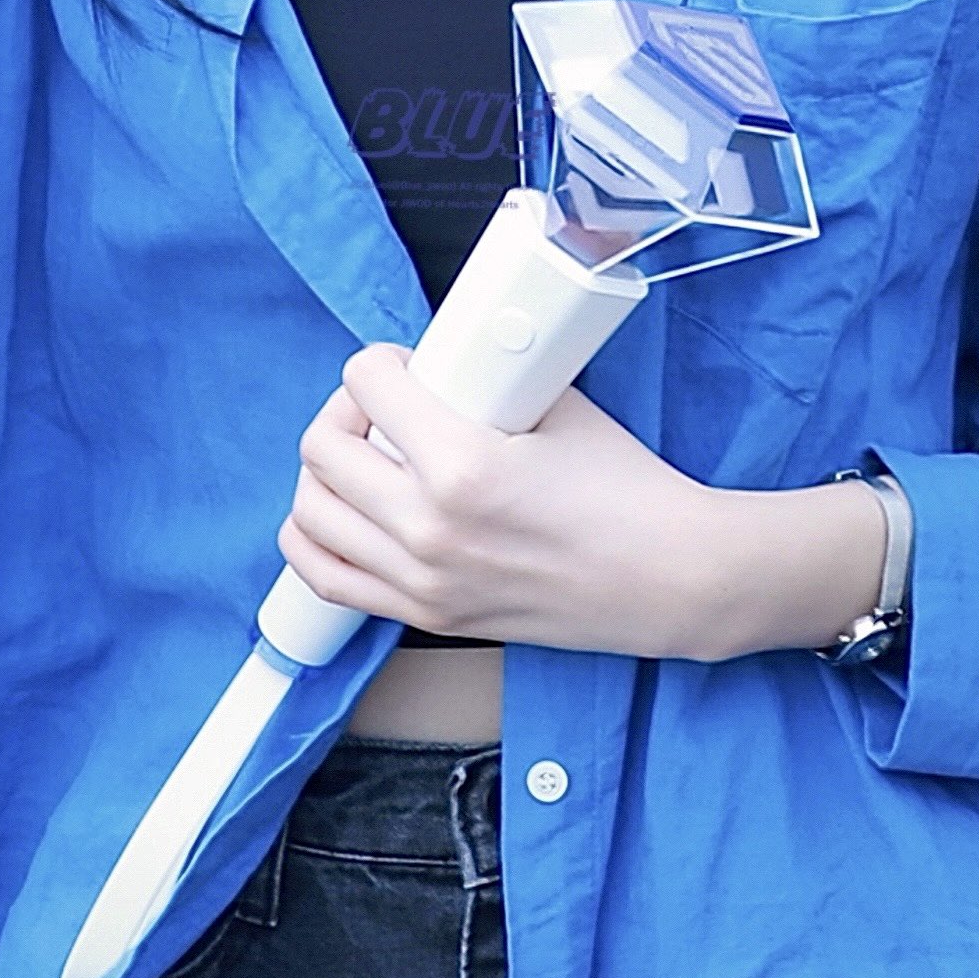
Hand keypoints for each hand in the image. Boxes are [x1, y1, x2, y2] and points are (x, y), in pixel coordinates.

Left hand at [278, 344, 887, 662]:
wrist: (668, 579)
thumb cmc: (626, 490)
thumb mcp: (556, 406)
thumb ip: (487, 383)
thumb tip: (444, 360)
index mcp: (460, 466)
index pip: (366, 385)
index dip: (379, 362)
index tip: (402, 365)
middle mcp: (427, 529)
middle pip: (321, 450)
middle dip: (344, 411)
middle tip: (382, 406)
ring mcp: (423, 581)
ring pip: (310, 518)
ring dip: (325, 476)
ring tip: (363, 459)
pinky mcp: (429, 616)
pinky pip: (330, 580)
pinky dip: (318, 541)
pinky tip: (345, 515)